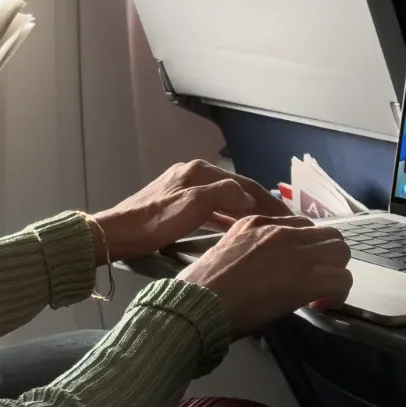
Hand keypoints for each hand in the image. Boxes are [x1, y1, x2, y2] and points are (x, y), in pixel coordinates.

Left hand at [90, 160, 291, 263]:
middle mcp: (193, 174)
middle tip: (284, 223)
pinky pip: (210, 209)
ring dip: (245, 212)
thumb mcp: (193, 206)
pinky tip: (235, 228)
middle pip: (235, 189)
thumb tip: (248, 197)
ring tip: (266, 227)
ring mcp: (183, 189)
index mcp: (199, 171)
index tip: (290, 217)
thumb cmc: (154, 222)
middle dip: (259, 205)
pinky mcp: (175, 205)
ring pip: (223, 200)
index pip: (244, 183)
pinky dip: (226, 217)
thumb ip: (224, 196)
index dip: (269, 200)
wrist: (115, 235)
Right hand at [178, 215, 352, 333]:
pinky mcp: (305, 278)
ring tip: (322, 292)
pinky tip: (322, 304)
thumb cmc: (204, 284)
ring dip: (336, 271)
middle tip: (317, 278)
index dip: (306, 248)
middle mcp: (281, 230)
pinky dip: (337, 293)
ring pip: (340, 250)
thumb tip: (269, 264)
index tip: (299, 267)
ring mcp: (295, 252)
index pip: (301, 226)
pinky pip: (340, 279)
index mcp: (259, 221)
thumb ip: (251, 246)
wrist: (200, 302)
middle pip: (328, 234)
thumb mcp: (226, 248)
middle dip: (329, 257)